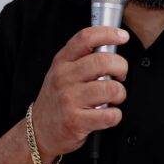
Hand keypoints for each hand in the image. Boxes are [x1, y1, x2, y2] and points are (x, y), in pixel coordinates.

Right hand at [32, 26, 129, 156]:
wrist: (40, 130)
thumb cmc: (58, 99)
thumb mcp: (62, 72)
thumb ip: (82, 58)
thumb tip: (112, 47)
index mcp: (62, 61)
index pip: (86, 38)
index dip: (108, 33)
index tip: (123, 36)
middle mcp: (64, 77)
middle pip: (104, 61)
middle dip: (121, 67)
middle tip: (120, 75)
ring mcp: (69, 99)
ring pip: (111, 88)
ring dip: (120, 94)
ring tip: (113, 98)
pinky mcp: (76, 121)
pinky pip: (109, 115)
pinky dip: (116, 115)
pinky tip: (108, 114)